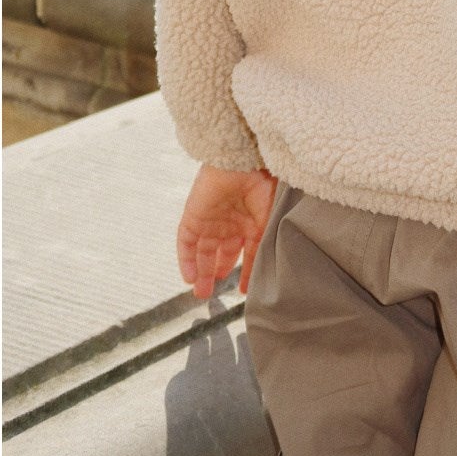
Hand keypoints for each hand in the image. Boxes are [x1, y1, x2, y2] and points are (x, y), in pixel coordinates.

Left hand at [176, 164, 278, 298]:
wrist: (244, 161)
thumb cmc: (264, 184)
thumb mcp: (270, 220)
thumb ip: (267, 244)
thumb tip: (270, 269)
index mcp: (251, 221)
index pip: (247, 252)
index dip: (247, 271)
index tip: (246, 290)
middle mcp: (230, 222)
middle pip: (220, 252)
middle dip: (216, 273)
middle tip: (213, 293)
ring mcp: (211, 220)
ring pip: (202, 251)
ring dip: (201, 272)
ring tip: (201, 292)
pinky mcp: (193, 216)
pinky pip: (186, 242)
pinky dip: (186, 260)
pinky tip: (190, 277)